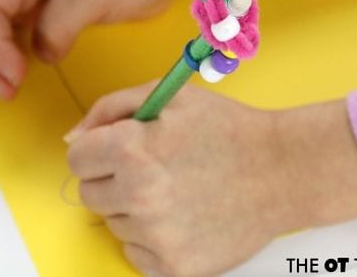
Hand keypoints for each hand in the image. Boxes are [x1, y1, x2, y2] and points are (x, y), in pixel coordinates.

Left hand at [65, 84, 356, 276]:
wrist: (283, 170)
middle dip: (114, 179)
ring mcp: (157, 236)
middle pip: (90, 194)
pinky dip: (153, 239)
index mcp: (132, 148)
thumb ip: (110, 108)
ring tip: (177, 191)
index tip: (121, 151)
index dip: (99, 150)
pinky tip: (184, 217)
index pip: (76, 158)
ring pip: (114, 224)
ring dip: (136, 209)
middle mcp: (139, 195)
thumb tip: (73, 138)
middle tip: (154, 169)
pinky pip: (136, 253)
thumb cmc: (227, 129)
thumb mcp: (169, 96)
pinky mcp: (175, 266)